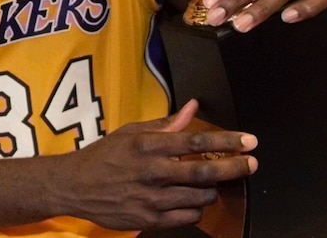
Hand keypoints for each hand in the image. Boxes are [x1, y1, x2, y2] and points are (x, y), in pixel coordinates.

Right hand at [66, 100, 256, 230]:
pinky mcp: (149, 219)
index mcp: (148, 145)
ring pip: (200, 196)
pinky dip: (196, 208)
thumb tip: (193, 107)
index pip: (197, 141)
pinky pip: (188, 217)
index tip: (249, 141)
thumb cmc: (104, 156)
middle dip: (235, 167)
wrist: (74, 185)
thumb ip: (166, 124)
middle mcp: (153, 171)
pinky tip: (190, 200)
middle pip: (205, 171)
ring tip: (210, 183)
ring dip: (212, 189)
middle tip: (251, 163)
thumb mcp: (131, 132)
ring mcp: (152, 198)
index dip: (228, 141)